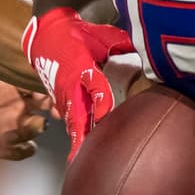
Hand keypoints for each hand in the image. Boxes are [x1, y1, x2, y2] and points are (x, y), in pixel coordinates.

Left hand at [0, 68, 50, 161]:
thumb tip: (6, 61)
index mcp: (7, 86)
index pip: (33, 81)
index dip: (45, 82)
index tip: (50, 84)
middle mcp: (14, 105)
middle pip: (44, 103)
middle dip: (52, 105)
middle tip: (52, 108)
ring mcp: (12, 126)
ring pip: (38, 127)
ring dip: (37, 126)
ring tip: (31, 124)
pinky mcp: (6, 147)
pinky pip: (26, 150)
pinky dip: (25, 148)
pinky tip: (12, 143)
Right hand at [22, 8, 134, 159]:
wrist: (46, 33)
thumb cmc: (76, 34)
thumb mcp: (101, 36)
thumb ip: (122, 44)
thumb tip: (148, 49)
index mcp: (81, 68)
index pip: (95, 89)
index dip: (103, 103)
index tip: (108, 117)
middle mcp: (71, 85)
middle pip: (78, 114)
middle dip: (83, 136)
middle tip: (85, 157)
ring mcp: (63, 95)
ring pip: (73, 121)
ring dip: (78, 140)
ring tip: (81, 161)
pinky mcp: (61, 99)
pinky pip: (70, 119)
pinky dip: (75, 134)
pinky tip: (80, 149)